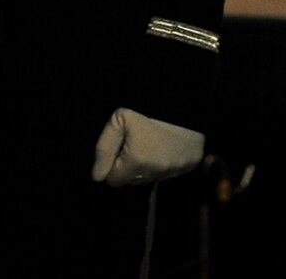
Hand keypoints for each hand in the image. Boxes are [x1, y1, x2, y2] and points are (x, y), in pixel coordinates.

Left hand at [89, 108, 204, 186]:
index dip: (112, 165)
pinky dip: (161, 162)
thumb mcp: (120, 119)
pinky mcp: (188, 167)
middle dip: (128, 166)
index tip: (119, 148)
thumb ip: (104, 148)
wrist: (186, 104)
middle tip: (134, 143)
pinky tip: (163, 146)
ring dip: (145, 165)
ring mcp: (174, 171)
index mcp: (137, 160)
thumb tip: (97, 176)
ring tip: (148, 143)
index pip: (113, 180)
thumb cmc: (150, 109)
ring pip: (148, 178)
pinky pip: (167, 172)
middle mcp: (156, 172)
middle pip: (131, 181)